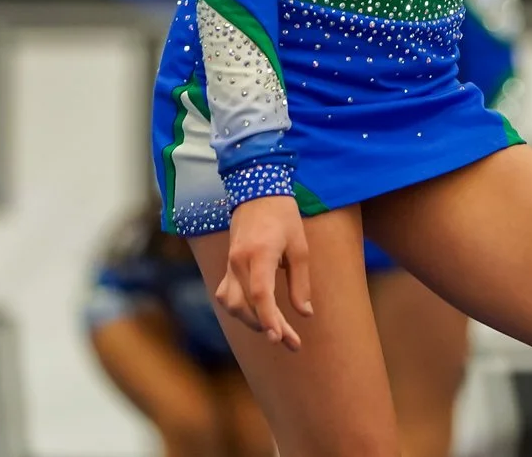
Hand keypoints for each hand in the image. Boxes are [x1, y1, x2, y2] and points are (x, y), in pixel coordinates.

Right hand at [214, 195, 311, 350]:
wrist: (257, 191)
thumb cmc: (284, 217)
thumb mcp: (300, 247)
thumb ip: (300, 283)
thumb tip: (305, 314)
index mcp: (260, 253)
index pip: (260, 293)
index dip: (269, 318)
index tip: (279, 338)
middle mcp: (239, 260)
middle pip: (247, 304)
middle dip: (268, 327)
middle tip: (291, 341)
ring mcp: (230, 263)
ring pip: (231, 304)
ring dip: (250, 321)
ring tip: (274, 328)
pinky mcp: (227, 266)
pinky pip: (226, 295)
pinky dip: (239, 309)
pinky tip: (256, 314)